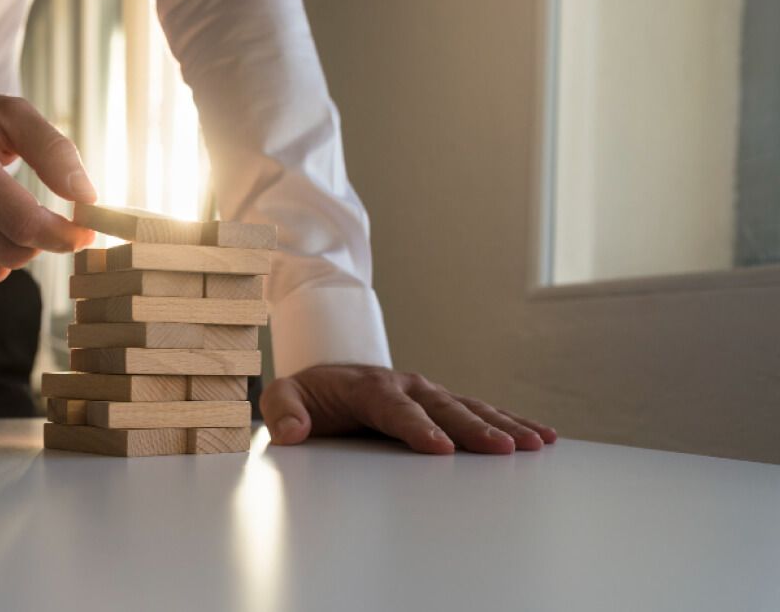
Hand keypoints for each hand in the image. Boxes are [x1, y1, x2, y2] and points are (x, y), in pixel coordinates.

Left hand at [261, 364, 557, 453]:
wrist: (328, 375)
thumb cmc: (309, 393)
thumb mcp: (283, 397)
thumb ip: (282, 411)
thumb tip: (292, 431)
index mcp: (368, 387)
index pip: (395, 409)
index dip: (417, 427)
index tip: (439, 447)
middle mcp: (406, 386)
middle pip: (443, 409)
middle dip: (474, 429)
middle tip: (504, 449)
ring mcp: (428, 394)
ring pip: (470, 408)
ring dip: (503, 424)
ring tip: (536, 443)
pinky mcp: (441, 404)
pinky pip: (479, 410)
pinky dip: (510, 421)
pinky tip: (541, 435)